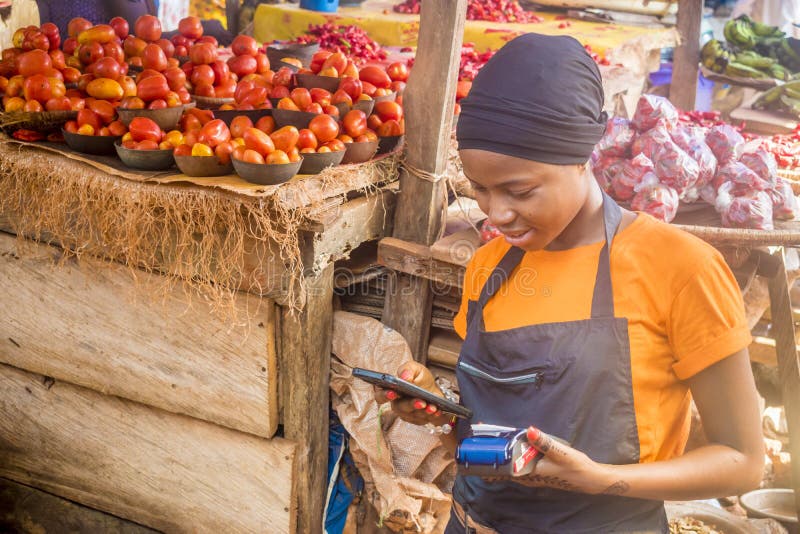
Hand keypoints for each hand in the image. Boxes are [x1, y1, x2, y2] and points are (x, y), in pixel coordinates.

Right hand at [373, 361, 448, 426]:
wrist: (432, 389)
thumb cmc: (419, 378)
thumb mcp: (415, 369)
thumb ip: (408, 369)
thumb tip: (405, 376)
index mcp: (390, 390)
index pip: (380, 395)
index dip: (385, 396)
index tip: (393, 393)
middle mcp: (396, 404)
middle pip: (399, 408)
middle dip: (411, 405)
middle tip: (421, 402)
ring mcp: (407, 414)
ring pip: (413, 415)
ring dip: (423, 411)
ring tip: (432, 406)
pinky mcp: (418, 420)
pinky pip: (424, 419)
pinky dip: (431, 415)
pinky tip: (437, 410)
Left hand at [484, 427, 614, 494]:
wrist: (590, 478)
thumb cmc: (575, 468)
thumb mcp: (560, 452)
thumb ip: (544, 442)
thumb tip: (529, 430)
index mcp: (528, 474)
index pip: (502, 469)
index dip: (489, 459)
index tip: (478, 448)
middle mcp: (527, 476)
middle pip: (503, 466)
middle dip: (492, 454)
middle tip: (481, 439)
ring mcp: (531, 475)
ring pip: (510, 465)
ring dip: (501, 454)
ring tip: (492, 440)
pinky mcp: (537, 471)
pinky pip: (519, 463)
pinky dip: (512, 454)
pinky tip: (512, 446)